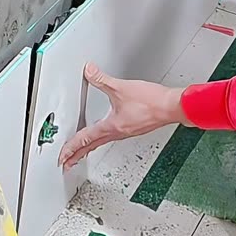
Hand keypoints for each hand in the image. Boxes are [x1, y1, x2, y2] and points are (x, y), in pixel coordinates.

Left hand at [58, 63, 185, 169]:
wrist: (172, 107)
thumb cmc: (152, 102)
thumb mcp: (121, 88)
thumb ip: (102, 80)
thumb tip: (89, 72)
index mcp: (112, 126)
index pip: (85, 139)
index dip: (71, 148)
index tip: (63, 157)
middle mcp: (118, 133)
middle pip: (92, 146)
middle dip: (77, 155)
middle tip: (67, 163)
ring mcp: (126, 132)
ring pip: (102, 143)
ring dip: (89, 148)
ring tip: (81, 152)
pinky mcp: (134, 128)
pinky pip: (112, 137)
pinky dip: (102, 140)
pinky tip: (104, 135)